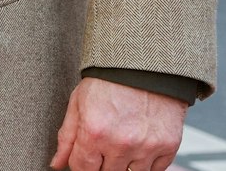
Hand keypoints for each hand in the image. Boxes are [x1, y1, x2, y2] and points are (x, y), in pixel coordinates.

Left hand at [50, 77, 187, 170]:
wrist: (146, 65)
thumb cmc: (109, 80)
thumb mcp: (78, 102)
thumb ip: (67, 137)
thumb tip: (57, 163)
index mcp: (94, 132)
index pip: (82, 169)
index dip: (81, 163)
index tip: (85, 155)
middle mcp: (121, 143)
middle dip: (102, 163)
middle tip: (105, 144)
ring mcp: (146, 147)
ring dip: (124, 164)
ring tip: (123, 141)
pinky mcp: (168, 146)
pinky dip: (147, 163)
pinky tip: (140, 144)